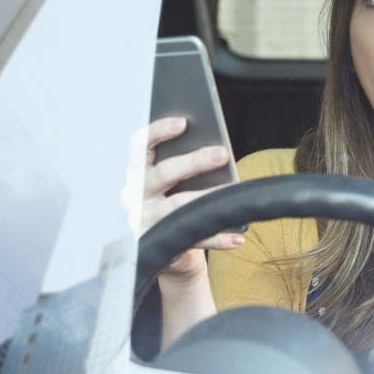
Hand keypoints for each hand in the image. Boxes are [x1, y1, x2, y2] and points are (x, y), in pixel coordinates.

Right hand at [121, 116, 243, 280]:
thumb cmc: (176, 203)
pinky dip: (218, 238)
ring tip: (234, 191)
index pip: (140, 147)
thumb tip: (217, 152)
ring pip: (179, 206)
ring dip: (210, 198)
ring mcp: (146, 222)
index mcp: (137, 173)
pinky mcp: (160, 246)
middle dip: (193, 162)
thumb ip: (187, 168)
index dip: (158, 132)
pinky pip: (193, 238)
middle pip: (163, 174)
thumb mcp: (176, 184)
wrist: (166, 251)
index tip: (183, 122)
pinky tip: (238, 236)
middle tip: (222, 153)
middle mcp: (135, 196)